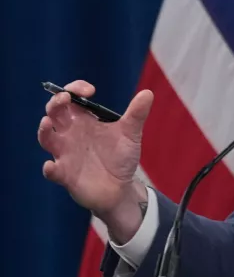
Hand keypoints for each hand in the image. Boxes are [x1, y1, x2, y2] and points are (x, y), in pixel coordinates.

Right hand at [37, 80, 153, 241]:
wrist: (120, 187)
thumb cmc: (120, 157)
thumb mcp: (130, 134)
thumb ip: (137, 114)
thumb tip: (147, 93)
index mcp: (84, 120)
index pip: (71, 99)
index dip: (74, 89)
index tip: (89, 91)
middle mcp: (70, 134)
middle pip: (54, 113)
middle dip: (55, 103)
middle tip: (64, 98)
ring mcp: (65, 153)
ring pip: (46, 138)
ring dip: (43, 131)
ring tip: (46, 122)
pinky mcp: (65, 174)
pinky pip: (52, 171)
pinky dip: (49, 168)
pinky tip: (51, 165)